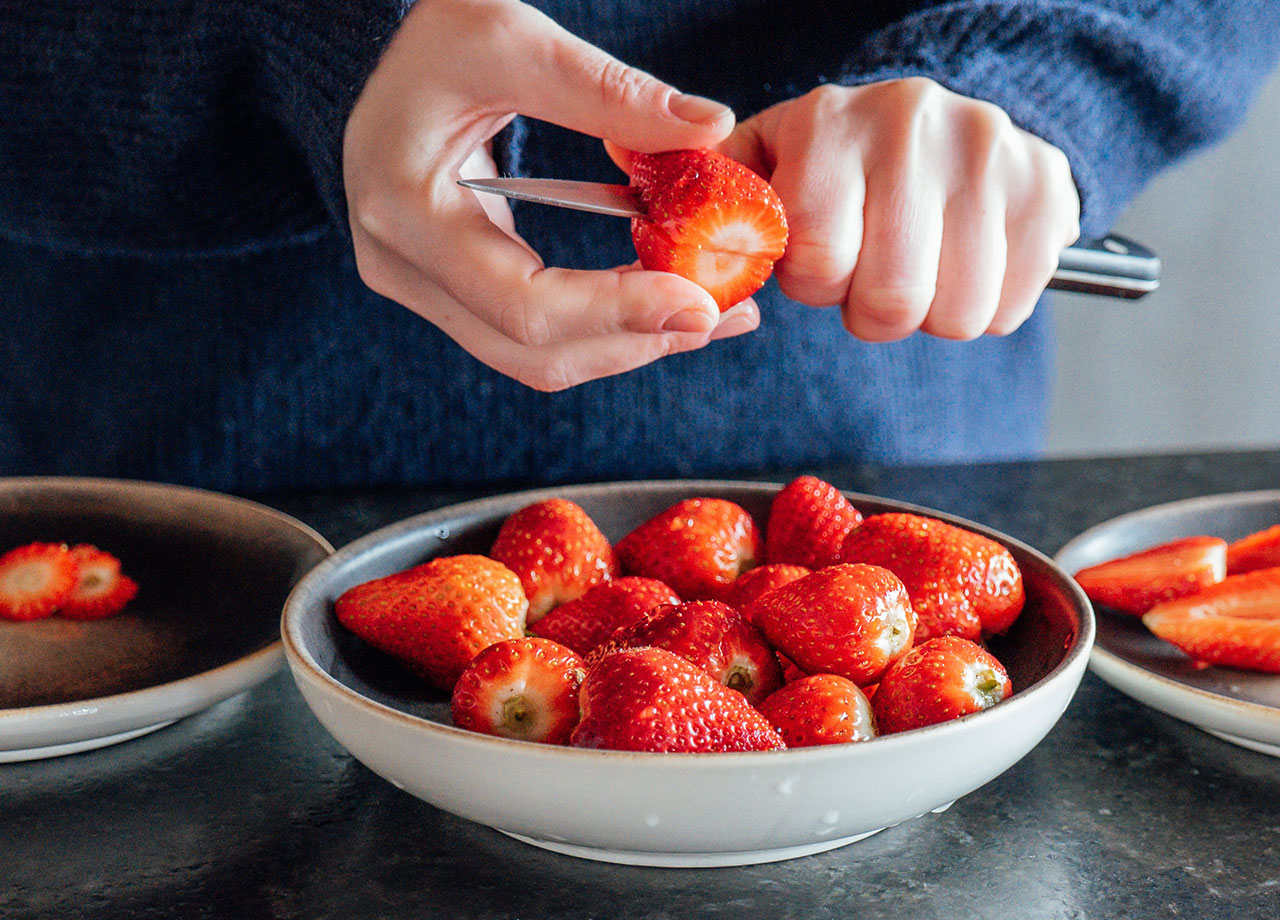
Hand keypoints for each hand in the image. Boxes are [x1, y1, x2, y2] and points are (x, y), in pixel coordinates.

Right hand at [343, 0, 756, 390]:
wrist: (369, 57)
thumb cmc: (426, 36)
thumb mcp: (510, 39)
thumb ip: (608, 91)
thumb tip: (711, 129)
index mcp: (406, 211)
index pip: (524, 303)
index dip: (619, 312)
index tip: (700, 301)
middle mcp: (404, 268)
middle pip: (533, 350)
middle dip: (636, 340)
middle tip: (721, 315)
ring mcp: (422, 287)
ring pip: (534, 357)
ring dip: (626, 343)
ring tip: (707, 314)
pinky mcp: (448, 288)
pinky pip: (529, 332)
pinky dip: (599, 326)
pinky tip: (656, 301)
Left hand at [718, 78, 1080, 340]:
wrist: (943, 123)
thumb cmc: (839, 164)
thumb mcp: (765, 161)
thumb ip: (709, 187)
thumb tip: (643, 187)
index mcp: (830, 122)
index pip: (816, 259)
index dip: (815, 284)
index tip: (821, 262)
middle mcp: (914, 124)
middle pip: (891, 299)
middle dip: (870, 309)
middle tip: (869, 276)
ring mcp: (990, 152)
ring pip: (957, 314)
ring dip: (928, 313)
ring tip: (916, 267)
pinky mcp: (1047, 187)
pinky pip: (1009, 307)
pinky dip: (983, 307)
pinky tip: (964, 263)